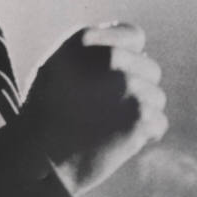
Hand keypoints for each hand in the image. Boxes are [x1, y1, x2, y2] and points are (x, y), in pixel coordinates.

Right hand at [21, 23, 167, 194]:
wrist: (37, 160)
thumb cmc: (42, 119)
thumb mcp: (55, 70)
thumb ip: (90, 55)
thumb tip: (128, 53)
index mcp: (86, 39)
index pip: (134, 36)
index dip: (130, 60)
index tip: (117, 81)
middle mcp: (110, 56)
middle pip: (150, 69)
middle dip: (137, 90)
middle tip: (110, 113)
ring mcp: (127, 85)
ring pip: (156, 98)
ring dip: (140, 115)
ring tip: (109, 129)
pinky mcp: (139, 115)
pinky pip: (159, 123)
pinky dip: (145, 137)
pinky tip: (119, 143)